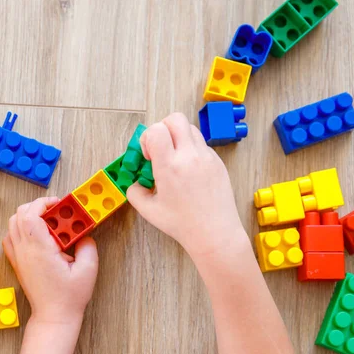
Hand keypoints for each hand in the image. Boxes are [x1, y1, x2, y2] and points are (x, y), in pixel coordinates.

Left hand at [2, 197, 98, 324]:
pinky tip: (37, 235)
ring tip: (48, 222)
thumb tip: (84, 233)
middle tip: (56, 212)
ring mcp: (18, 256)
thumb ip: (88, 246)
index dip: (44, 203)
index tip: (59, 204)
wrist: (53, 316)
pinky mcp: (17, 262)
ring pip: (13, 223)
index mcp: (40, 249)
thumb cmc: (69, 297)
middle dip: (37, 206)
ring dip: (29, 216)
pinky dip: (21, 228)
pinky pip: (11, 237)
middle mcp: (24, 250)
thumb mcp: (88, 270)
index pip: (31, 214)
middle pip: (19, 214)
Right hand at [126, 113, 247, 260]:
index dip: (148, 138)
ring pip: (190, 129)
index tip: (149, 155)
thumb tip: (136, 183)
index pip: (156, 130)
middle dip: (163, 128)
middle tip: (160, 148)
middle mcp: (189, 156)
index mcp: (170, 166)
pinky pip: (202, 145)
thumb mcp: (149, 211)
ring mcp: (207, 157)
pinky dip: (191, 150)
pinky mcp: (218, 162)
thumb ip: (135, 192)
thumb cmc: (183, 224)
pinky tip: (189, 172)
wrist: (215, 233)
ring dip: (178, 137)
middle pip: (175, 119)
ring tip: (175, 160)